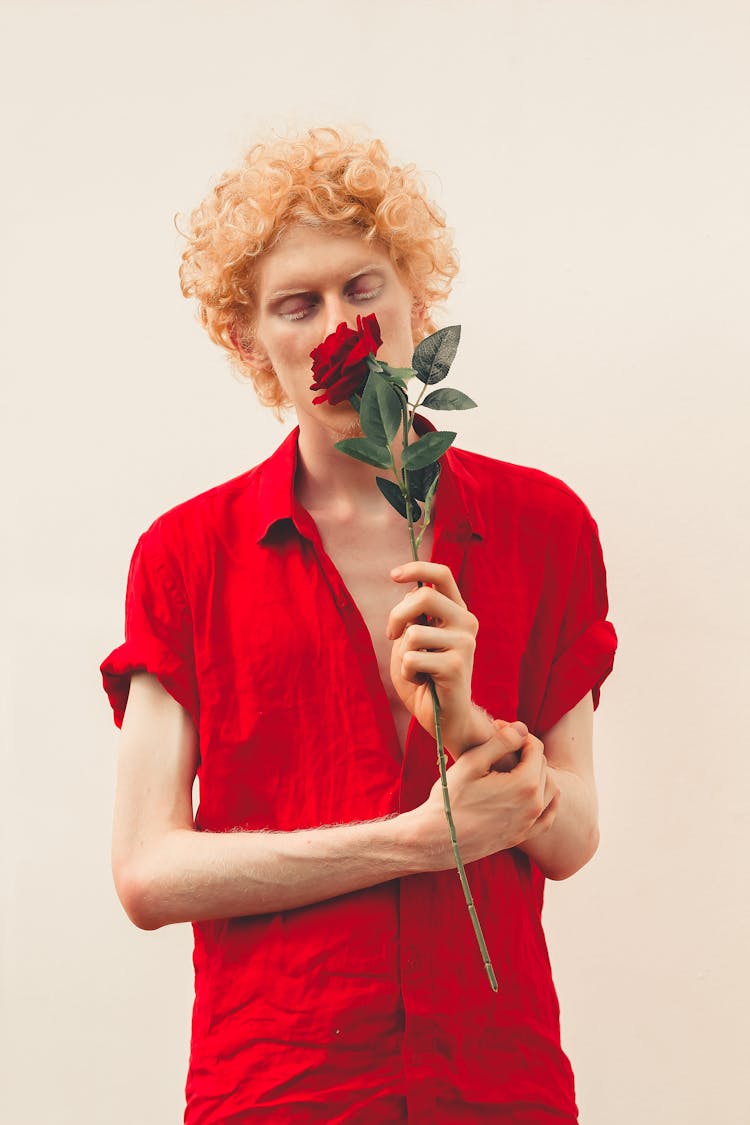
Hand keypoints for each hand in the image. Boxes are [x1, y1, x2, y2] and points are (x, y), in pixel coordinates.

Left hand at [387, 561, 490, 752]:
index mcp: (456, 612)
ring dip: (403, 653)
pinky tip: (422, 682)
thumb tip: (412, 592)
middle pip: (423, 596)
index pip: (442, 575)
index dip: (417, 568)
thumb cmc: (424, 677)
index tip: (393, 576)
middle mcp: (466, 623)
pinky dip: (407, 673)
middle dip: (396, 616)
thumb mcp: (412, 640)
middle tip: (392, 636)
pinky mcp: (457, 666)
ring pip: (413, 632)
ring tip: (417, 668)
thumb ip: (413, 616)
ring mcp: (465, 643)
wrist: (443, 718)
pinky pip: (412, 659)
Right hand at [410, 720, 559, 869]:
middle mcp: (534, 805)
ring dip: (536, 772)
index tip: (499, 730)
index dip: (518, 734)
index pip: (535, 747)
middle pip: (542, 765)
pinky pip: (548, 815)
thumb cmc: (451, 798)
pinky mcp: (523, 835)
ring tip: (513, 764)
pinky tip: (535, 792)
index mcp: (525, 784)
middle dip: (525, 750)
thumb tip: (522, 727)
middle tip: (501, 744)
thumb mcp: (472, 762)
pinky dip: (547, 799)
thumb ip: (501, 741)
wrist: (438, 838)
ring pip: (549, 788)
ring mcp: (530, 823)